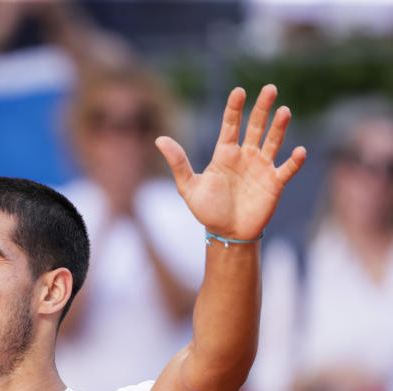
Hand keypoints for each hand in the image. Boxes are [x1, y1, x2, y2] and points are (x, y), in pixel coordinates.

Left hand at [155, 85, 305, 239]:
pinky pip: (287, 169)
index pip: (230, 125)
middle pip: (255, 126)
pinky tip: (300, 151)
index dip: (234, 108)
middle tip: (270, 89)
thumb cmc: (208, 209)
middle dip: (262, 108)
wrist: (226, 233)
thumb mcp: (189, 187)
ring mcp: (261, 167)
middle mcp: (245, 156)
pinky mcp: (275, 183)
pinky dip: (294, 161)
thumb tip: (160, 139)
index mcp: (225, 154)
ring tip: (284, 111)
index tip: (238, 91)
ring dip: (279, 127)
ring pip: (273, 142)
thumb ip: (178, 163)